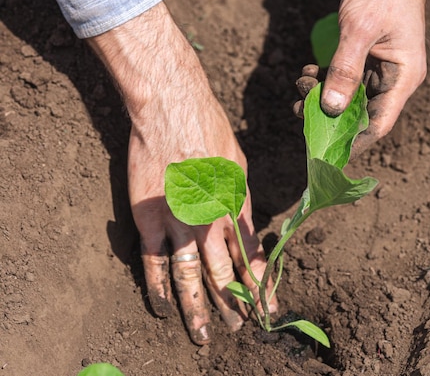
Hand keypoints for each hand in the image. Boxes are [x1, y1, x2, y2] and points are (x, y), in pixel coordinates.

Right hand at [87, 2, 275, 344]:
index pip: (251, 257)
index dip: (259, 285)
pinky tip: (164, 309)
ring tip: (205, 335)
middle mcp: (211, 221)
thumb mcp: (239, 162)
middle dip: (234, 305)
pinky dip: (159, 289)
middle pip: (225, 274)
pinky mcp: (149, 218)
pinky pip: (154, 263)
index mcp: (236, 206)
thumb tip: (243, 226)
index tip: (267, 307)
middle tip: (240, 328)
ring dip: (199, 309)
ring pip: (191, 278)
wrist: (172, 108)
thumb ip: (240, 198)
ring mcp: (179, 222)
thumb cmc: (210, 128)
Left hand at [303, 0, 429, 155]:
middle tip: (300, 112)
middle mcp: (394, 77)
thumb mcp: (358, 29)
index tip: (325, 153)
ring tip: (300, 86)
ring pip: (349, 96)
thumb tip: (330, 110)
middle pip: (362, 113)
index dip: (353, 142)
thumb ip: (345, 71)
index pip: (379, 124)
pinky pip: (344, 77)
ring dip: (322, 96)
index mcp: (403, 77)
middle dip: (329, 116)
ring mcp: (380, 66)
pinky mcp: (367, 54)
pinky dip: (325, 78)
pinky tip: (307, 72)